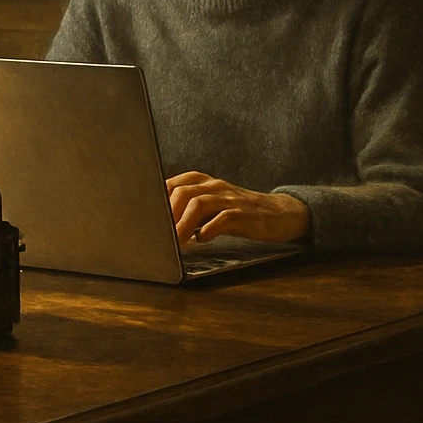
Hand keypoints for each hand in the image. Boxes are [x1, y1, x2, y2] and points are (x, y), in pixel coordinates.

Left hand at [165, 171, 309, 247]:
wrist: (279, 213)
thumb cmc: (238, 211)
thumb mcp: (211, 205)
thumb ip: (187, 209)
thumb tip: (160, 223)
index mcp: (202, 181)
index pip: (171, 184)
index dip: (156, 200)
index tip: (144, 217)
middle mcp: (214, 186)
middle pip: (182, 192)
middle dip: (167, 214)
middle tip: (157, 234)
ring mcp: (229, 199)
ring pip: (199, 204)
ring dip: (183, 224)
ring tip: (175, 241)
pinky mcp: (243, 214)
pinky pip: (223, 219)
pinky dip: (208, 230)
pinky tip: (201, 239)